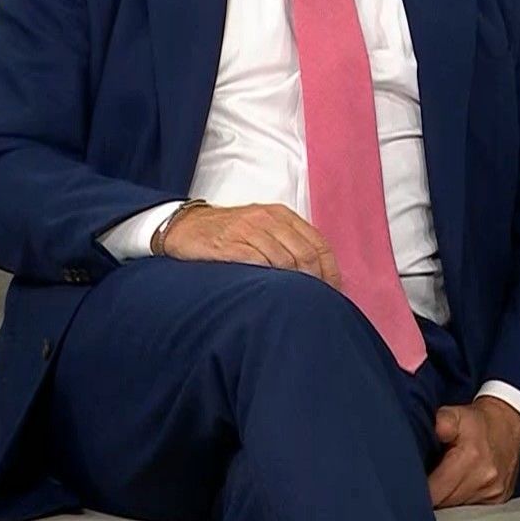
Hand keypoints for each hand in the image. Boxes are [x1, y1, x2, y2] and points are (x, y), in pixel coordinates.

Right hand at [157, 202, 339, 286]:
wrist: (185, 226)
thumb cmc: (229, 231)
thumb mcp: (262, 227)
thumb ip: (288, 243)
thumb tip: (318, 274)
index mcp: (281, 215)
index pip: (318, 243)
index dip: (330, 271)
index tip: (334, 292)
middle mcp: (267, 219)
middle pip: (305, 254)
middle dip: (316, 282)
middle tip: (318, 304)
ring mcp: (247, 231)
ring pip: (284, 261)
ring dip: (294, 287)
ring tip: (297, 305)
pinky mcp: (228, 245)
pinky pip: (257, 264)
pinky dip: (268, 282)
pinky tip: (271, 296)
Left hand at [427, 398, 519, 507]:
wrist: (509, 424)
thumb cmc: (479, 422)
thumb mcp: (457, 413)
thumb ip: (443, 421)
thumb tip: (435, 431)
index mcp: (470, 458)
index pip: (435, 492)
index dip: (419, 490)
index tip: (411, 483)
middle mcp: (484, 479)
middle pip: (444, 503)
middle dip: (432, 495)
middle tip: (427, 479)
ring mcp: (493, 492)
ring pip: (457, 508)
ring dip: (447, 499)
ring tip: (444, 481)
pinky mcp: (499, 499)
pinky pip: (471, 509)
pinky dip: (462, 500)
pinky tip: (460, 485)